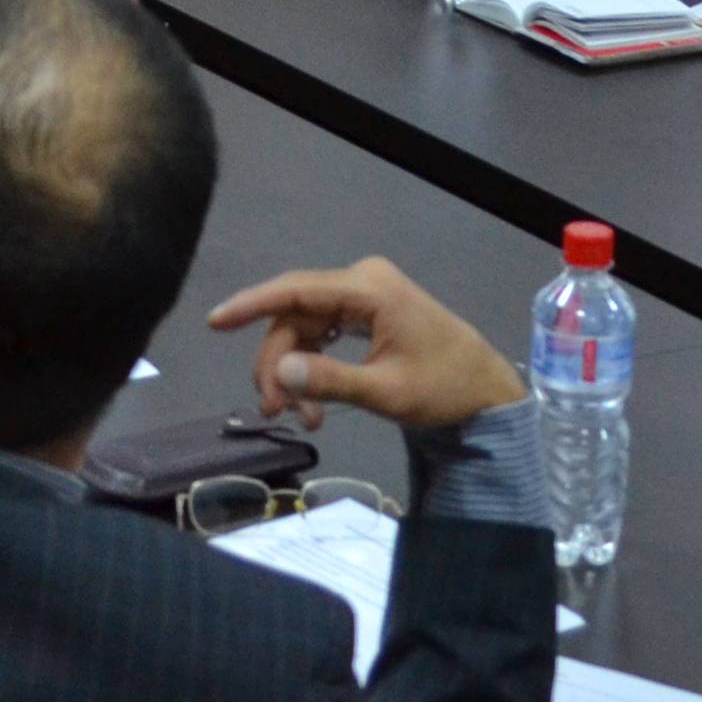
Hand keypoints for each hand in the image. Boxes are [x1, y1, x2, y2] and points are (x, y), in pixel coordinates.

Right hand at [205, 258, 522, 432]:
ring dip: (293, 372)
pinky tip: (313, 405)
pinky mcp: (365, 312)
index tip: (215, 322)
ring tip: (302, 420)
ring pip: (303, 328)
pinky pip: (321, 333)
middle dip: (277, 364)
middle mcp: (361, 281)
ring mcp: (363, 295)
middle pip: (294, 316)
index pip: (296, 290)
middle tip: (273, 412)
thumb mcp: (386, 392)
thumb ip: (330, 380)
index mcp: (368, 288)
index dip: (251, 305)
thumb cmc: (443, 388)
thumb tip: (278, 371)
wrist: (485, 391)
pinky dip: (311, 367)